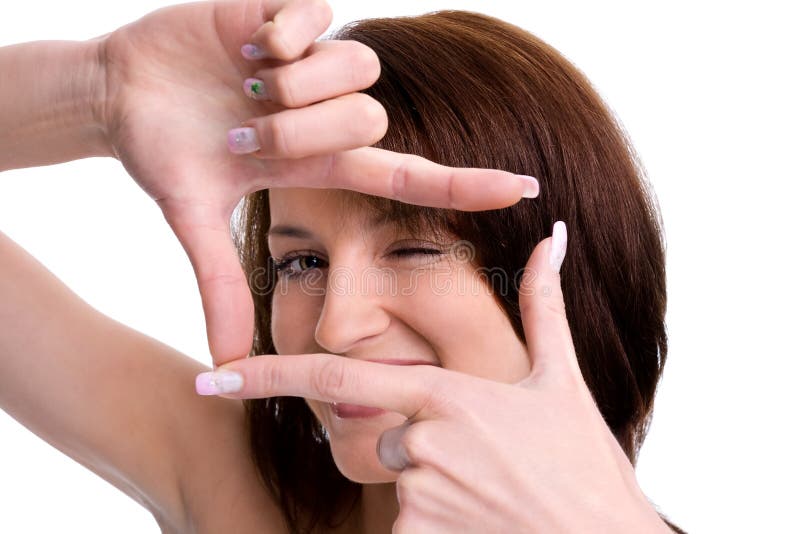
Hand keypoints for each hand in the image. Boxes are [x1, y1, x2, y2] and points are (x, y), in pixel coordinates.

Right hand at [96, 0, 536, 364]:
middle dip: (301, 131)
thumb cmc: (164, 153)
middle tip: (245, 129)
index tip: (527, 190)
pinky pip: (320, 16)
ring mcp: (315, 63)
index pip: (409, 174)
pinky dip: (283, 34)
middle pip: (372, 119)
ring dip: (292, 88)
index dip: (467, 184)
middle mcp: (330, 113)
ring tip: (245, 83)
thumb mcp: (194, 219)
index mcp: (319, 163)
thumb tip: (226, 365)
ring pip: (361, 69)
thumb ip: (221, 286)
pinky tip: (249, 43)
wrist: (122, 93)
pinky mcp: (291, 14)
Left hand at [202, 223, 668, 532]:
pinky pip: (408, 524)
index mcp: (445, 392)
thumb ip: (543, 304)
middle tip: (483, 458)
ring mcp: (419, 496)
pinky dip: (440, 519)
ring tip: (494, 489)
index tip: (214, 375)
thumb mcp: (561, 379)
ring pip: (401, 481)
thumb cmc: (585, 462)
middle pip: (383, 436)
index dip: (266, 375)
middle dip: (417, 443)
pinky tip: (486, 516)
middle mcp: (422, 441)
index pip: (336, 376)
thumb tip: (553, 235)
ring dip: (436, 483)